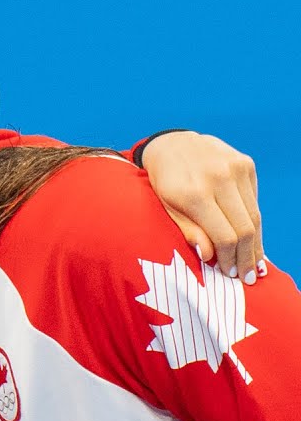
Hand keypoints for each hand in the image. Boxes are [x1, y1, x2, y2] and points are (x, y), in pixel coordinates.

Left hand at [142, 132, 263, 282]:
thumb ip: (188, 231)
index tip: (231, 274)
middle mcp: (218, 179)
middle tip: (248, 277)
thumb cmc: (164, 182)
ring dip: (256, 243)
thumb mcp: (166, 208)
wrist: (171, 144)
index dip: (230, 259)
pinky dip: (255, 221)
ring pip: (254, 215)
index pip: (224, 236)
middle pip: (245, 228)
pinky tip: (252, 239)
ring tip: (254, 263)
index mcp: (194, 194)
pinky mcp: (246, 163)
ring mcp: (235, 168)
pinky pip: (254, 200)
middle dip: (247, 257)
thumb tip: (209, 256)